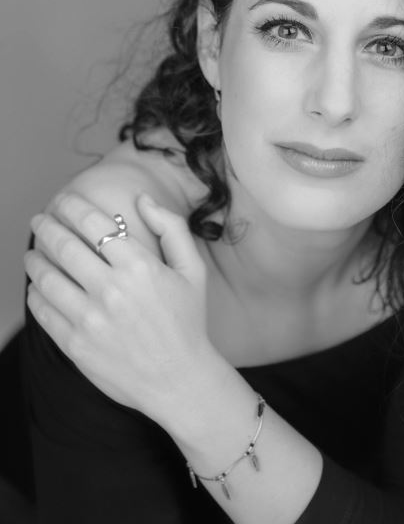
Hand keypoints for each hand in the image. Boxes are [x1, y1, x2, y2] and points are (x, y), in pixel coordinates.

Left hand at [24, 191, 212, 425]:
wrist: (180, 381)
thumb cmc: (187, 321)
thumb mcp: (193, 270)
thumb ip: (171, 228)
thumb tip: (142, 199)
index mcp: (140, 267)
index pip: (93, 223)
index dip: (71, 206)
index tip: (62, 201)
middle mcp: (112, 290)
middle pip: (63, 245)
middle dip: (46, 226)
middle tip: (39, 220)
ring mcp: (91, 320)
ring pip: (46, 277)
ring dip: (34, 258)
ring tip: (33, 253)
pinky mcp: (76, 346)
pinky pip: (43, 311)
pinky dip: (35, 293)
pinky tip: (39, 287)